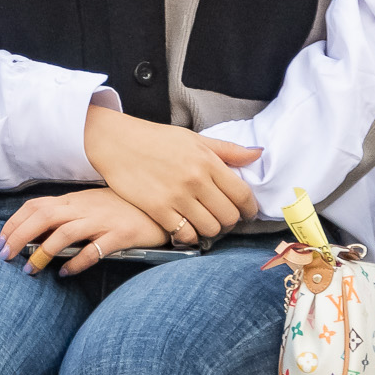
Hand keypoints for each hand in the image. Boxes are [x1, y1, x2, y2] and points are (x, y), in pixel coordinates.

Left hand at [0, 189, 167, 275]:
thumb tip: (36, 236)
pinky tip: (65, 273)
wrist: (162, 207)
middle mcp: (84, 207)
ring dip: (42, 252)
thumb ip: (67, 216)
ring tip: (30, 271)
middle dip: (18, 236)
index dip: (14, 223)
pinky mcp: (120, 235)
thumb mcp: (91, 207)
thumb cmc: (122, 209)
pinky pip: (94, 250)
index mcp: (74, 200)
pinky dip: (76, 262)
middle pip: (42, 217)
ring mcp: (102, 220)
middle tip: (4, 257)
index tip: (0, 241)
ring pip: (63, 233)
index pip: (35, 206)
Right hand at [83, 105, 261, 241]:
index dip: (249, 209)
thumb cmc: (156, 139)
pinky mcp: (157, 208)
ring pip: (210, 228)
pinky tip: (186, 227)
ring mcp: (176, 196)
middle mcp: (195, 179)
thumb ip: (227, 149)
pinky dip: (190, 236)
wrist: (116, 142)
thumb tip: (258, 154)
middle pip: (229, 216)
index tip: (246, 212)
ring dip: (211, 230)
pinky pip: (185, 234)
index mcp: (207, 161)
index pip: (242, 194)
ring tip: (205, 224)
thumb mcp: (194, 138)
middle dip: (230, 222)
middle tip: (223, 219)